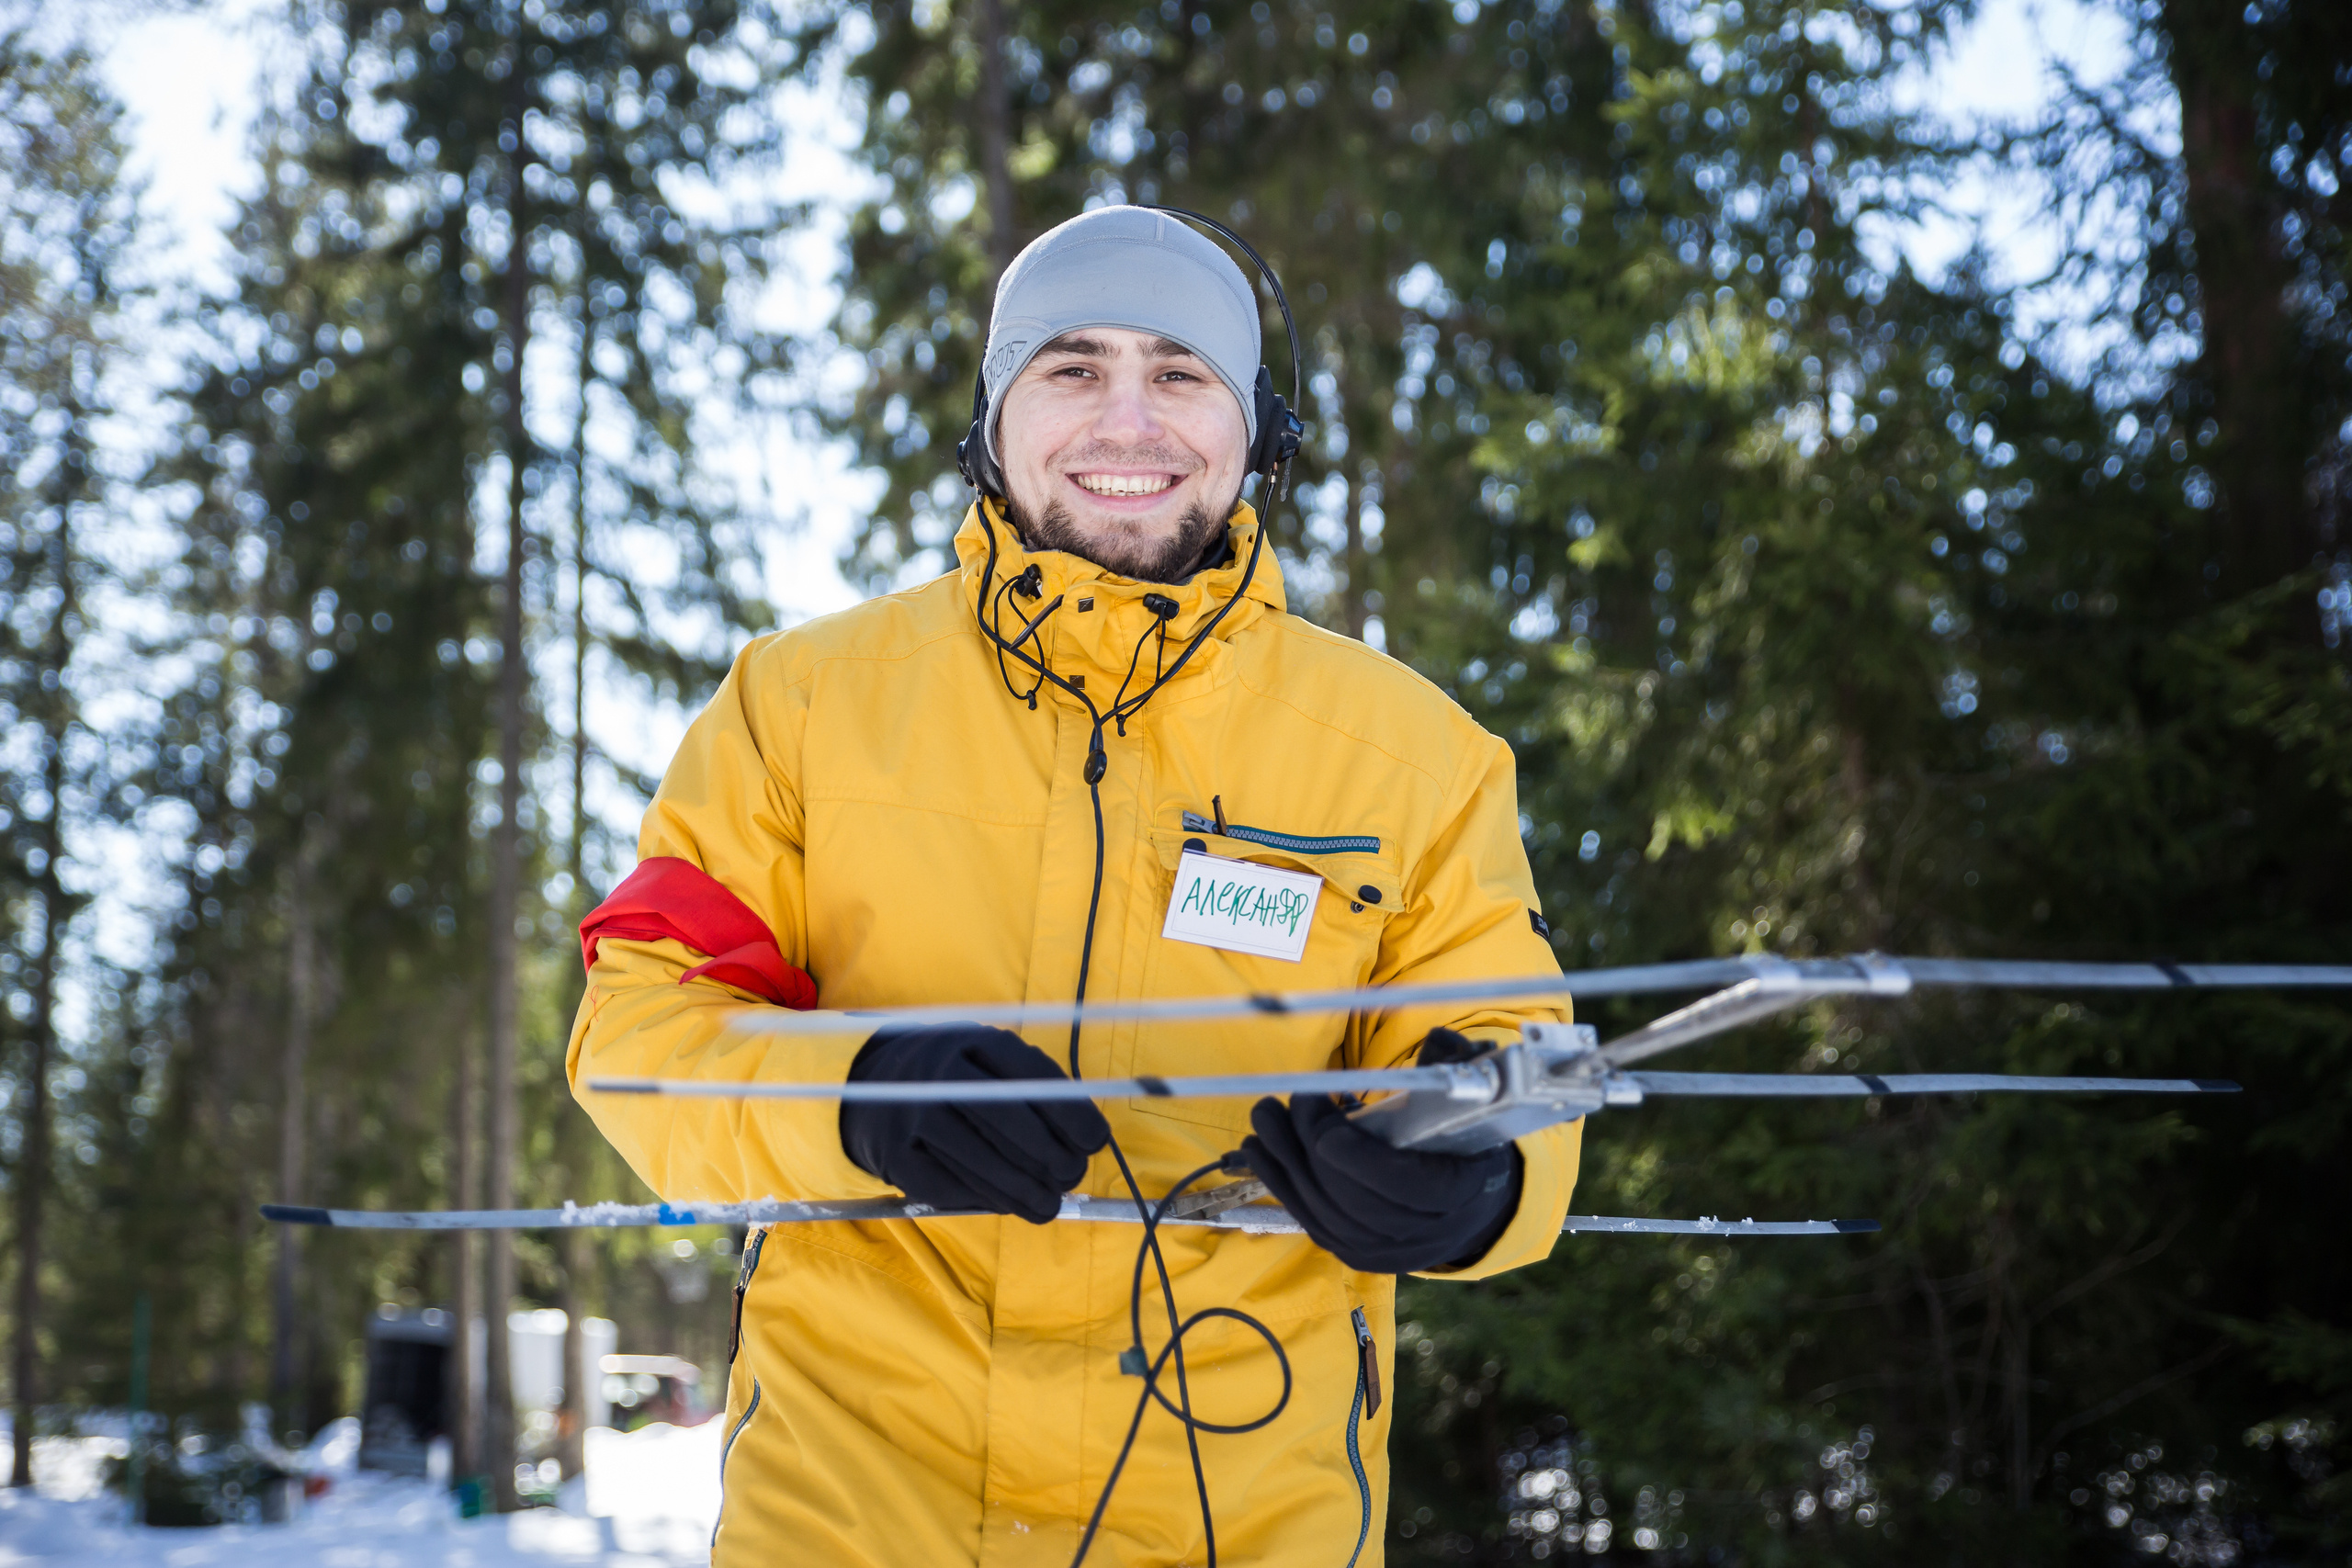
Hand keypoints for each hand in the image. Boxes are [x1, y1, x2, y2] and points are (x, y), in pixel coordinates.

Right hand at [839, 1024, 1110, 1224]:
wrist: (867, 1088)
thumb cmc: (953, 1077)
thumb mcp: (985, 1060)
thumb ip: (1033, 1086)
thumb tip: (1087, 1136)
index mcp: (970, 1040)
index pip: (1028, 1073)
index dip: (1068, 1111)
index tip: (1096, 1141)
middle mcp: (936, 1072)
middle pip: (1005, 1118)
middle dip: (1049, 1154)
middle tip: (1073, 1176)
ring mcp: (909, 1113)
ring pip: (978, 1159)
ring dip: (1023, 1189)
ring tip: (1051, 1205)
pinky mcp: (891, 1154)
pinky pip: (946, 1185)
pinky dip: (983, 1199)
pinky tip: (1008, 1204)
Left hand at [1239, 1031, 1522, 1272]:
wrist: (1469, 1208)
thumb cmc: (1467, 1143)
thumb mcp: (1476, 1105)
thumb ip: (1456, 1070)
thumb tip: (1436, 1038)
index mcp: (1459, 1193)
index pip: (1404, 1184)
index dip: (1358, 1156)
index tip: (1323, 1117)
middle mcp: (1421, 1233)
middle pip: (1352, 1197)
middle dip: (1310, 1145)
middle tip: (1290, 1099)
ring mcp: (1384, 1250)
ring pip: (1323, 1210)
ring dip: (1284, 1161)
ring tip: (1264, 1116)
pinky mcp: (1354, 1253)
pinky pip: (1310, 1220)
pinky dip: (1280, 1184)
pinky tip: (1259, 1150)